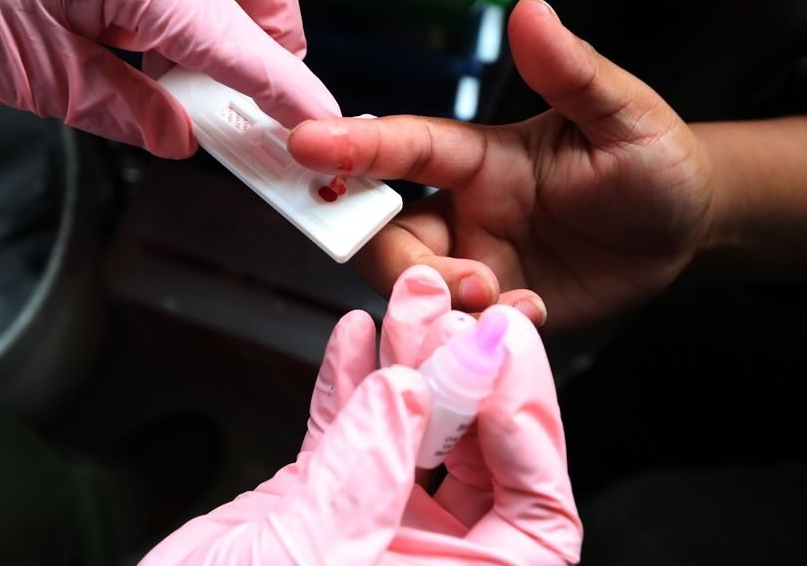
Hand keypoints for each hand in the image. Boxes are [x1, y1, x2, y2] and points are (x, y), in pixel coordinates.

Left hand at [0, 0, 338, 157]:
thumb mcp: (35, 78)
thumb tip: (182, 137)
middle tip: (256, 98)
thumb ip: (124, 108)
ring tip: (200, 91)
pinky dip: (187, 24)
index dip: (288, 88)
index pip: (239, 36)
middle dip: (274, 36)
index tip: (324, 128)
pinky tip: (159, 64)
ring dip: (231, 31)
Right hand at [141, 266, 580, 564]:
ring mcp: (367, 534)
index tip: (501, 357)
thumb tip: (409, 392)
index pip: (537, 514)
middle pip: (480, 463)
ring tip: (405, 303)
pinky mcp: (314, 511)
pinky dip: (347, 387)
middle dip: (469, 379)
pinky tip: (353, 338)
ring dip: (409, 366)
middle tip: (456, 315)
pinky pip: (345, 439)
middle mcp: (420, 564)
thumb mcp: (306, 559)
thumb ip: (360, 474)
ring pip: (412, 439)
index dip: (532, 429)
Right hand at [289, 0, 715, 330]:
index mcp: (476, 157)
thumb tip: (529, 11)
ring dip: (440, 303)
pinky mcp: (492, 311)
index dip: (349, 146)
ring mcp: (472, 264)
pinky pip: (452, 330)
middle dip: (398, 261)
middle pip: (381, 234)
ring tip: (507, 304)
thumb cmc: (653, 162)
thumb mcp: (624, 115)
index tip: (301, 144)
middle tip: (470, 280)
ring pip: (407, 288)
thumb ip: (572, 71)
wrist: (684, 235)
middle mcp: (459, 211)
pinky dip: (471, 334)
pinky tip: (526, 322)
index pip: (401, 148)